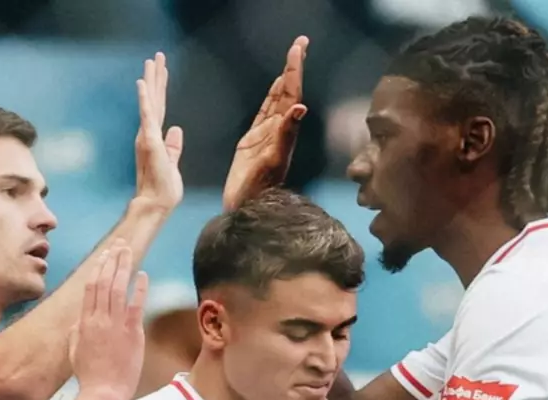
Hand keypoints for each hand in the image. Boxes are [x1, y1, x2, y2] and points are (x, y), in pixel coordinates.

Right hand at [70, 244, 147, 399]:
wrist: (102, 393)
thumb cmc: (89, 376)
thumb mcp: (74, 351)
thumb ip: (76, 332)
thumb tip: (79, 319)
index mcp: (84, 322)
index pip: (91, 288)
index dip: (98, 268)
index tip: (104, 256)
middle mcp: (98, 319)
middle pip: (104, 282)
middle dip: (112, 260)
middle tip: (119, 244)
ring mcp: (115, 325)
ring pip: (118, 288)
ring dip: (123, 267)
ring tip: (129, 251)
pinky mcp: (131, 333)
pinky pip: (135, 305)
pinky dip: (139, 288)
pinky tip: (142, 275)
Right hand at [134, 52, 184, 212]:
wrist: (156, 203)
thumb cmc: (163, 188)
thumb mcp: (172, 163)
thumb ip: (173, 147)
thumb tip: (176, 129)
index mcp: (154, 137)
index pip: (159, 108)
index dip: (160, 88)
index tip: (161, 70)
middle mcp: (148, 133)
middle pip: (153, 99)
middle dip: (155, 77)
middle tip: (156, 56)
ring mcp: (147, 136)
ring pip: (150, 102)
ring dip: (150, 80)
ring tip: (151, 61)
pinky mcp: (149, 140)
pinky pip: (147, 115)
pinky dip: (144, 99)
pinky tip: (142, 83)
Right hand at [223, 36, 308, 211]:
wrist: (247, 208)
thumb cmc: (259, 189)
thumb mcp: (273, 161)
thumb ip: (285, 135)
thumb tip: (300, 108)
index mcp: (284, 130)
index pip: (292, 93)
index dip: (294, 71)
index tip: (298, 49)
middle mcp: (278, 129)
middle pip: (287, 91)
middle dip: (293, 68)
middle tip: (300, 44)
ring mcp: (265, 134)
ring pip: (277, 100)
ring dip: (284, 79)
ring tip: (291, 59)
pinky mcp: (252, 141)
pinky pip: (264, 113)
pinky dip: (270, 97)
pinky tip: (274, 88)